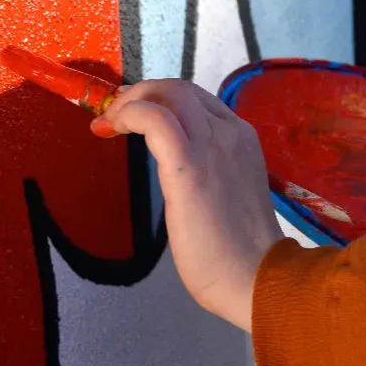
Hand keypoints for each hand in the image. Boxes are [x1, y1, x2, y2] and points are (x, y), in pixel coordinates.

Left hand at [91, 80, 283, 332]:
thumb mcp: (229, 195)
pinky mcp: (189, 164)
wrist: (256, 276)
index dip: (163, 100)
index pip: (200, 102)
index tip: (137, 116)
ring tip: (109, 121)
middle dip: (143, 93)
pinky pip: (155, 118)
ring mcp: (213, 144)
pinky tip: (109, 129)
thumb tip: (182, 177)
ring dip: (132, 100)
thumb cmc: (240, 252)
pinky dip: (129, 113)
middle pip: (181, 89)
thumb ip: (210, 174)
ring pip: (169, 94)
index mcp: (243, 139)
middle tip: (116, 114)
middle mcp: (231, 132)